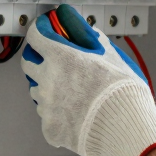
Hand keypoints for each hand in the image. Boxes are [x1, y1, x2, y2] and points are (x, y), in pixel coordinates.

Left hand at [22, 4, 155, 155]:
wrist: (127, 128)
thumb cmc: (124, 92)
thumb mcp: (112, 55)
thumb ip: (92, 39)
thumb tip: (84, 30)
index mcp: (61, 58)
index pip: (36, 35)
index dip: (41, 28)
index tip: (46, 28)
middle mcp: (48, 80)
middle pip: (28, 63)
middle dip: (37, 57)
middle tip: (51, 58)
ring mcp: (46, 106)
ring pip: (37, 91)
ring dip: (47, 86)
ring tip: (70, 91)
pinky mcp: (50, 128)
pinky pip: (47, 116)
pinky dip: (57, 113)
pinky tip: (75, 113)